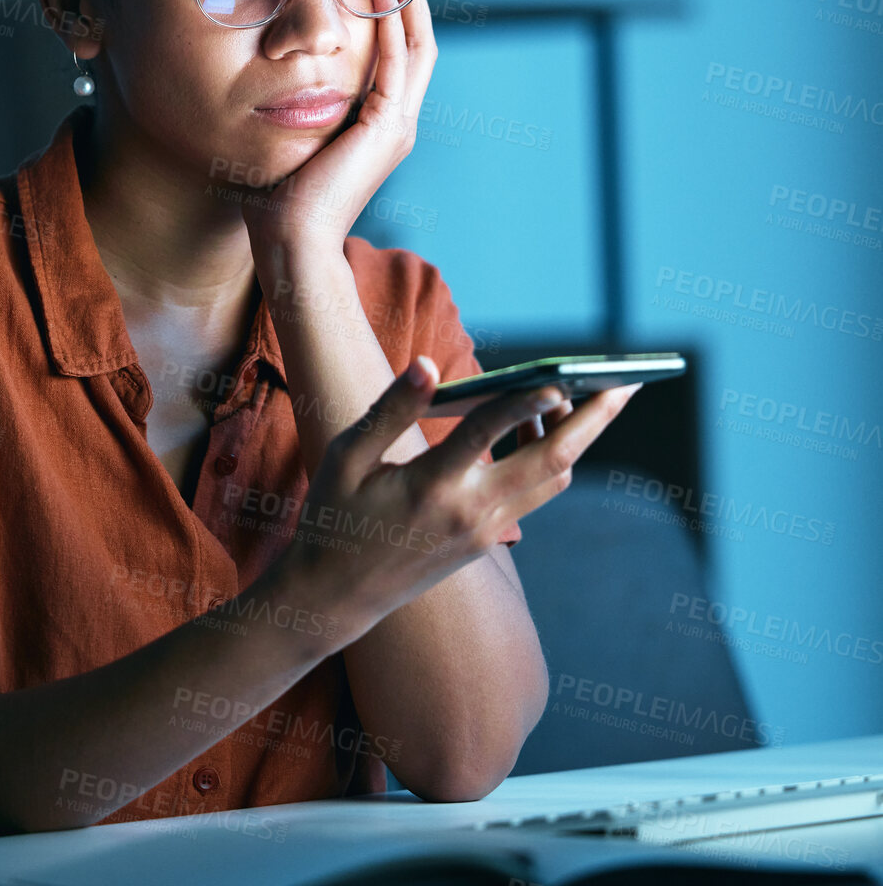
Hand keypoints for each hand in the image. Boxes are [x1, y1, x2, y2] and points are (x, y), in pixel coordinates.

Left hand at [241, 0, 435, 254]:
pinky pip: (396, 63)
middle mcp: (396, 123)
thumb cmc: (278, 199)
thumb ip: (294, 107)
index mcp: (378, 127)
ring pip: (414, 47)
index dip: (392, 15)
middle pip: (417, 44)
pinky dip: (392, 25)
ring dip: (405, 1)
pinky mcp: (387, 128)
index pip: (397, 57)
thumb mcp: (290, 137)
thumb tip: (268, 80)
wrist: (291, 241)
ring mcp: (396, 126)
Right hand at [275, 356, 636, 640]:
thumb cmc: (333, 514)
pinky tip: (541, 424)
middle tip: (627, 382)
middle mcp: (467, 513)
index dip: (521, 403)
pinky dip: (551, 457)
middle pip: (550, 463)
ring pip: (553, 480)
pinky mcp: (487, 541)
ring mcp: (483, 532)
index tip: (557, 376)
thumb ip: (390, 409)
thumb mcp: (346, 456)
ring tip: (592, 392)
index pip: (486, 436)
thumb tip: (428, 365)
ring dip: (579, 437)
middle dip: (593, 421)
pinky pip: (535, 493)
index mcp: (427, 488)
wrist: (333, 596)